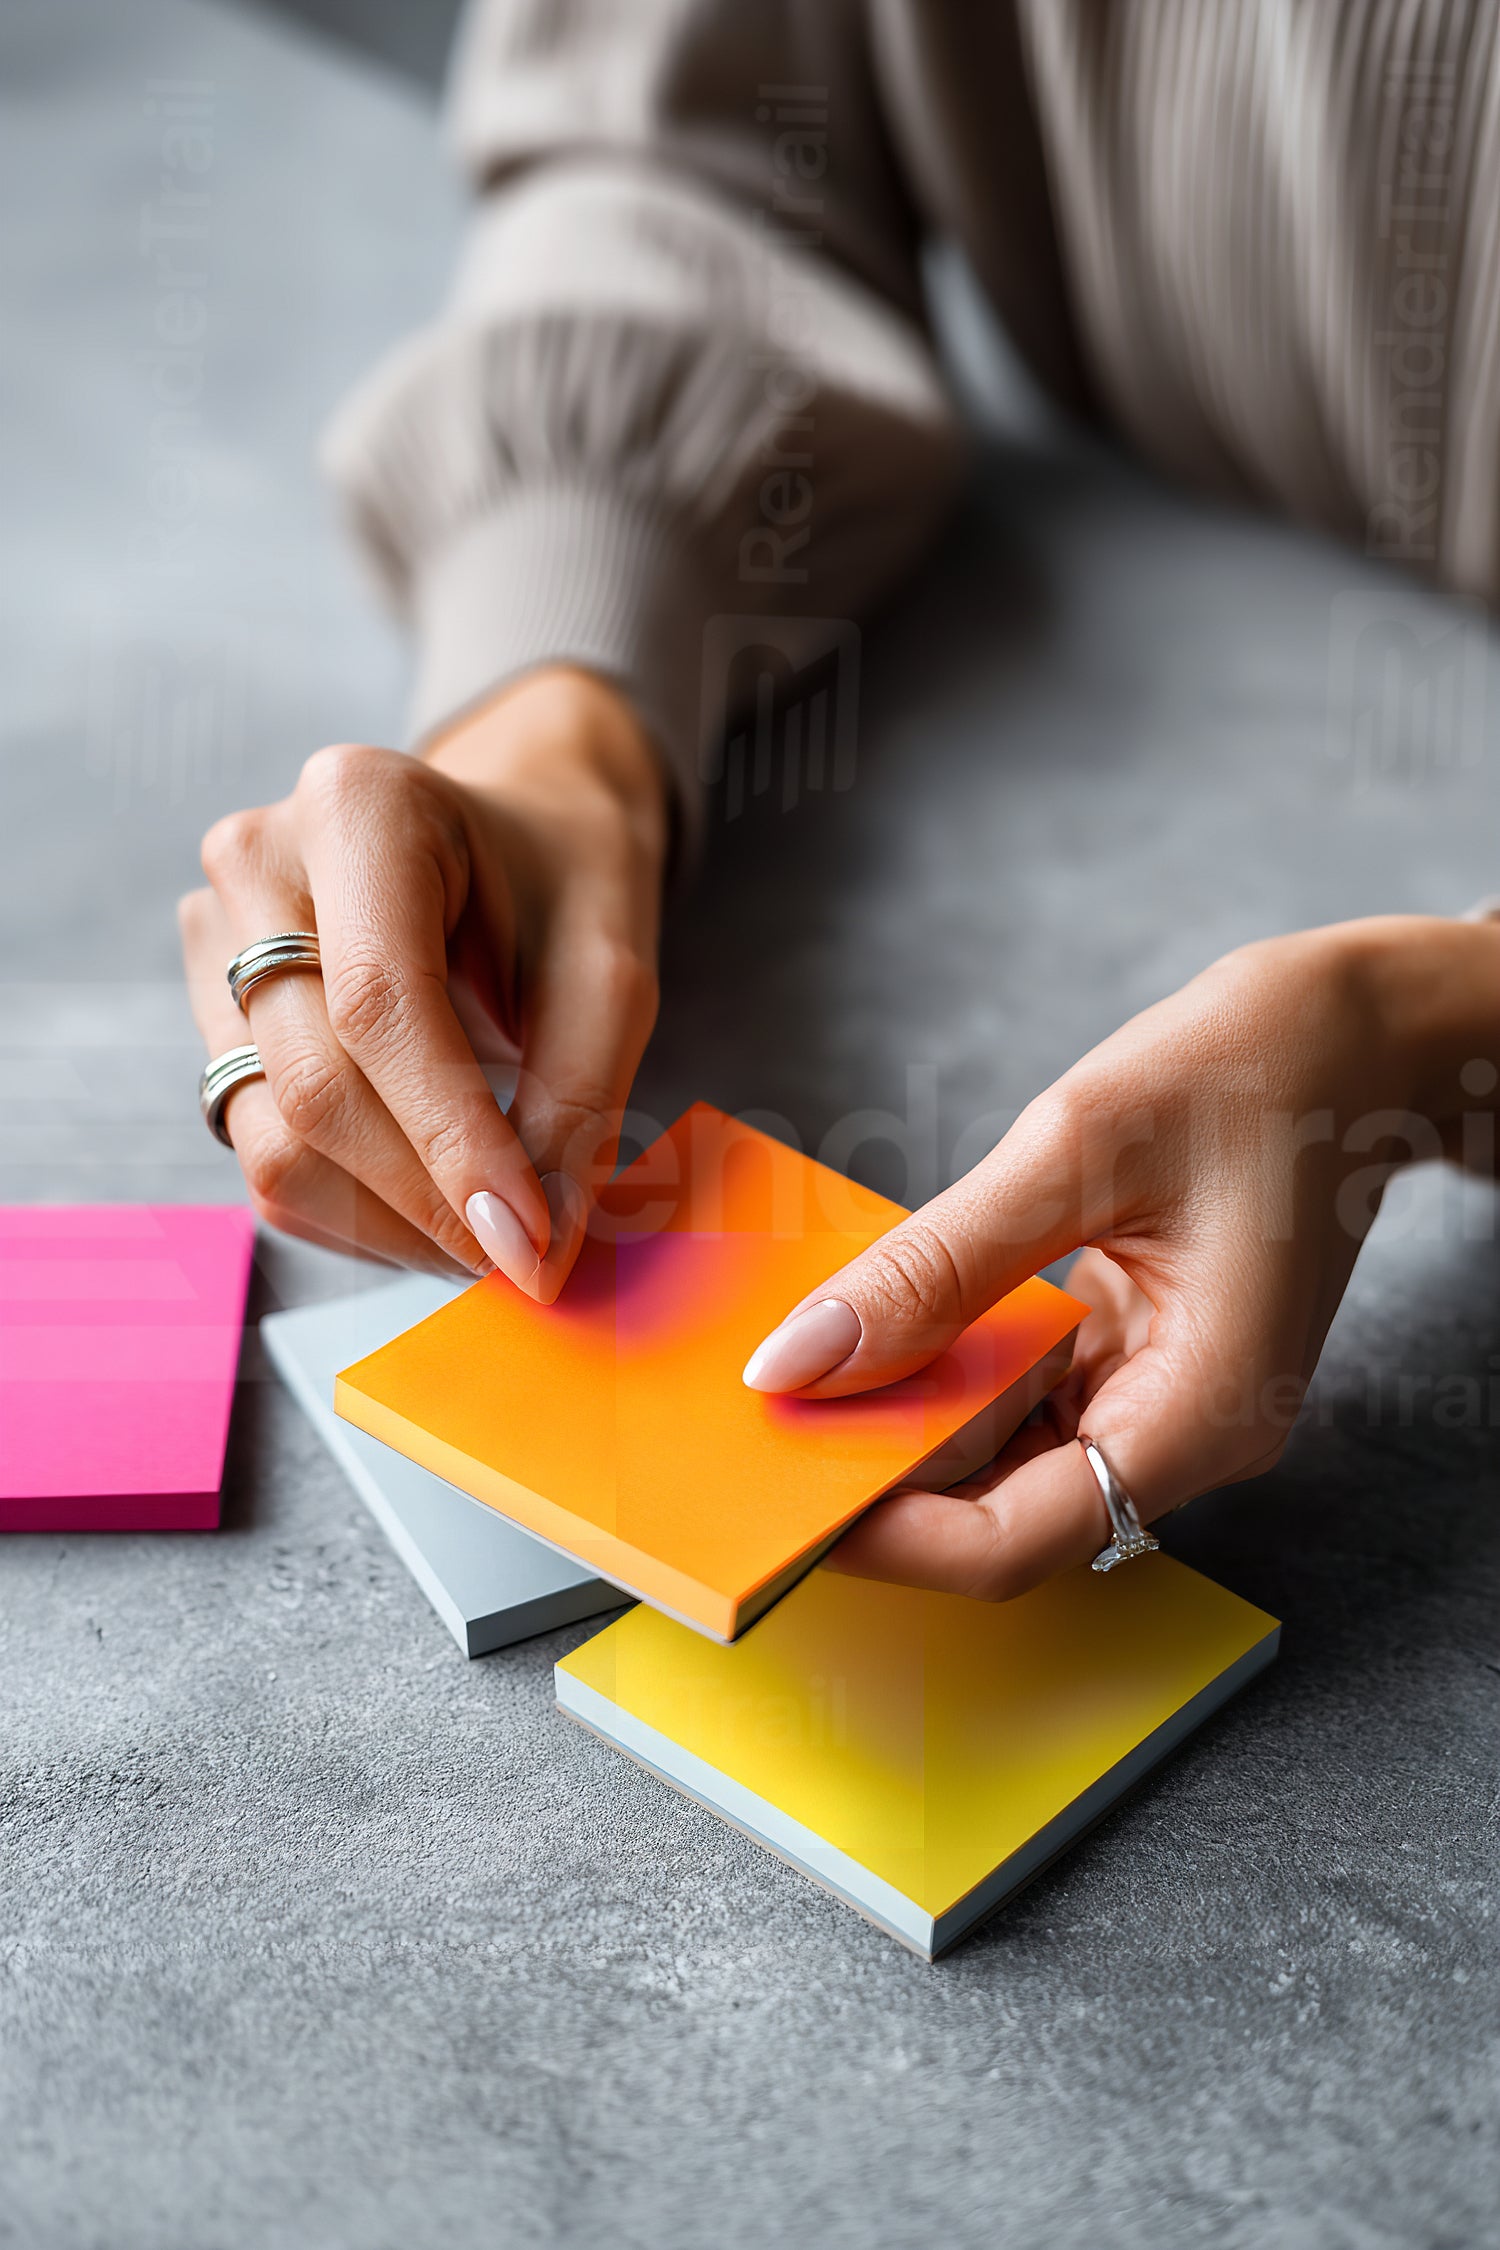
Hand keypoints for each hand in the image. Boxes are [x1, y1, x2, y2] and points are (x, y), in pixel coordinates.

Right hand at [180, 667, 666, 1292]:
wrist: (516, 840)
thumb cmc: (566, 886)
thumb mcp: (612, 973)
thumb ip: (577, 1105)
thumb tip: (532, 1251)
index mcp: (359, 807)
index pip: (381, 1007)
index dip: (451, 1141)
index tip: (525, 1240)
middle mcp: (258, 863)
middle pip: (318, 1084)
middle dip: (427, 1198)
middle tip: (524, 1253)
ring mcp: (214, 943)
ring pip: (273, 1139)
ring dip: (389, 1220)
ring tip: (486, 1227)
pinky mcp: (211, 1019)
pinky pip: (263, 1155)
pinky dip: (355, 1210)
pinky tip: (433, 1201)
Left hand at [741, 918, 1499, 1597]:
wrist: (1363, 1030)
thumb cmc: (1257, 1067)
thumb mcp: (1077, 1147)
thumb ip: (937, 1268)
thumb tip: (800, 1362)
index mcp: (1198, 1414)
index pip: (1014, 1543)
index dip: (885, 1540)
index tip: (780, 1494)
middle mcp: (1183, 1432)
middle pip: (999, 1513)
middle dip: (876, 1480)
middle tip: (758, 1429)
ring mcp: (1161, 1397)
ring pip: (1002, 1457)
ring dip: (902, 1422)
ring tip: (797, 1372)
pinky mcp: (1139, 1355)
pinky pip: (1023, 1393)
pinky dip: (946, 1368)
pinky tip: (877, 1324)